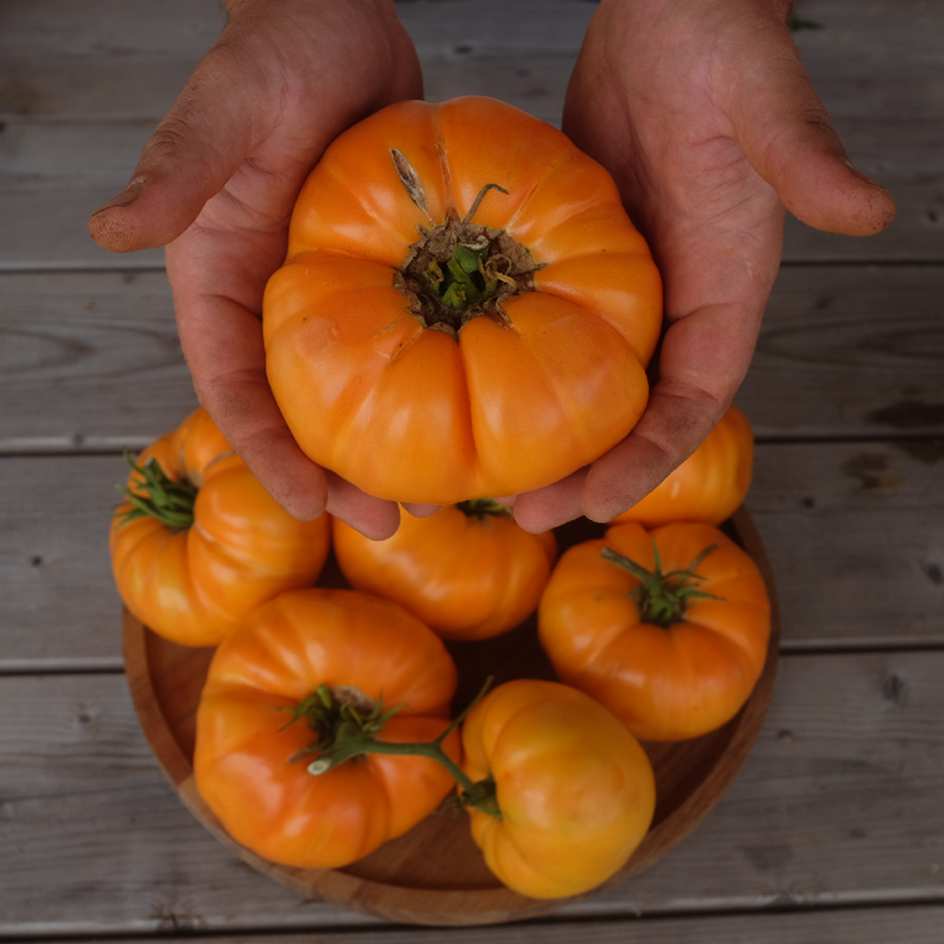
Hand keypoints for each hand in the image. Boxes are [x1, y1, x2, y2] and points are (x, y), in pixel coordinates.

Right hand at [88, 0, 420, 537]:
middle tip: (386, 526)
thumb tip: (111, 227)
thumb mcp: (229, 110)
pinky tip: (461, 427)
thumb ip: (180, 171)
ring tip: (434, 503)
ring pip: (353, 396)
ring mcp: (335, 299)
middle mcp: (275, 305)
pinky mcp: (385, 280)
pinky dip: (425, 394)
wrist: (341, 26)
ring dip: (385, 452)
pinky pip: (403, 351)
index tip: (310, 507)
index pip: (234, 389)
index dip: (266, 455)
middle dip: (334, 477)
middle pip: (297, 414)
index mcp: (222, 284)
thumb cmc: (277, 54)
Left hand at [512, 0, 894, 530]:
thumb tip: (869, 211)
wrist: (672, 16)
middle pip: (633, 415)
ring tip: (483, 482)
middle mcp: (676, 306)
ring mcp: (624, 292)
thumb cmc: (724, 49)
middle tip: (521, 516)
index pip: (694, 402)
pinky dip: (512, 374)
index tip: (594, 503)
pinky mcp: (577, 265)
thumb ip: (805, 157)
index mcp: (724, 292)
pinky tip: (466, 394)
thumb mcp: (765, 102)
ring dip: (542, 438)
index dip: (649, 460)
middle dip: (584, 472)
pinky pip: (547, 335)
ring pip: (584, 386)